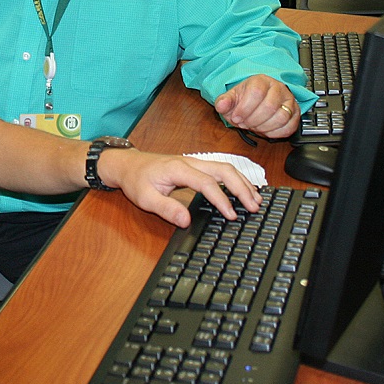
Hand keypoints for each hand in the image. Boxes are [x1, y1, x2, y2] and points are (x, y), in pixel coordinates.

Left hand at [100, 147, 261, 227]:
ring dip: (242, 182)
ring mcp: (194, 162)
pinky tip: (243, 190)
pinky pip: (220, 169)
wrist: (128, 164)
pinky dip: (235, 179)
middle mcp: (190, 162)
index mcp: (178, 168)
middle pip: (223, 170)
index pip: (207, 183)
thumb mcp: (145, 198)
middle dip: (241, 187)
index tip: (231, 215)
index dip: (221, 199)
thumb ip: (166, 209)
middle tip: (254, 206)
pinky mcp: (196, 166)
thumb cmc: (136, 180)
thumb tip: (186, 221)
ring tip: (256, 199)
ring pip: (225, 167)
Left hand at [214, 74, 299, 138]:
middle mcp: (278, 88)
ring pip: (281, 117)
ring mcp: (289, 100)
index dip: (245, 108)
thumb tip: (221, 105)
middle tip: (245, 124)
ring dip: (264, 127)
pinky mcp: (295, 113)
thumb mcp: (231, 99)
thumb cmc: (245, 99)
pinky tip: (265, 131)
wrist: (257, 102)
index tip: (236, 117)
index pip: (256, 92)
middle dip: (253, 120)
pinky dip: (276, 133)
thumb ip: (224, 101)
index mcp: (261, 81)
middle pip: (269, 106)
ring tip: (254, 127)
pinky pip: (290, 126)